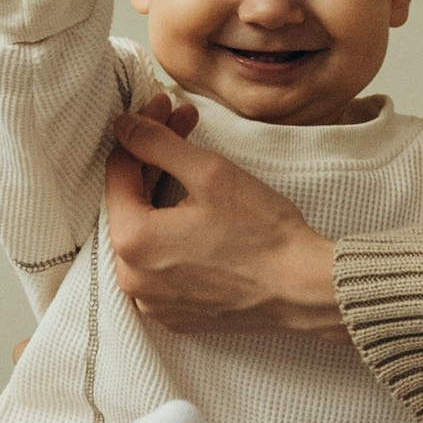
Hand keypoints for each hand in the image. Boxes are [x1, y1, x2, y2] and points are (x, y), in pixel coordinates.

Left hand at [104, 113, 347, 335]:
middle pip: (131, 202)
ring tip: (195, 169)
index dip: (142, 132)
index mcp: (133, 241)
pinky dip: (173, 237)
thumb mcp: (208, 173)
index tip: (164, 108)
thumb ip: (156, 143)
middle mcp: (131, 277)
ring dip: (163, 196)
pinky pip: (161, 266)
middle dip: (156, 160)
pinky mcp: (174, 314)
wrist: (302, 288)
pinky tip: (198, 215)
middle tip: (184, 125)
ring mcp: (152, 300)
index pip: (119, 172)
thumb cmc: (262, 232)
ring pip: (146, 235)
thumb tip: (122, 125)